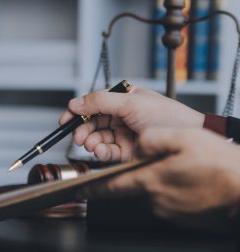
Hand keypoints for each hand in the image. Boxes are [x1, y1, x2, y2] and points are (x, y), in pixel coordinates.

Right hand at [59, 86, 204, 161]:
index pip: (93, 104)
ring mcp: (124, 134)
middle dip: (83, 130)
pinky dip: (100, 152)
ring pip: (98, 138)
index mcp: (123, 100)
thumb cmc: (167, 117)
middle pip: (92, 123)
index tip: (64, 120)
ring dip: (90, 142)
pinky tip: (99, 151)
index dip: (77, 112)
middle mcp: (122, 116)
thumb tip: (75, 103)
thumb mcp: (131, 103)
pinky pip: (107, 152)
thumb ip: (100, 101)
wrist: (187, 138)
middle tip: (78, 137)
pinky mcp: (127, 151)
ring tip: (90, 144)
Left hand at [86, 128, 239, 216]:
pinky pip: (170, 201)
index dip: (91, 188)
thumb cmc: (219, 165)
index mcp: (150, 180)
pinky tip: (192, 182)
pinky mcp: (182, 219)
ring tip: (186, 170)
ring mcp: (169, 212)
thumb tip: (136, 146)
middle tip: (168, 163)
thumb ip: (150, 140)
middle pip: (136, 185)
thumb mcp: (181, 138)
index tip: (78, 190)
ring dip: (162, 181)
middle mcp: (156, 200)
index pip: (111, 187)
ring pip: (155, 192)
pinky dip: (175, 191)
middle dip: (143, 174)